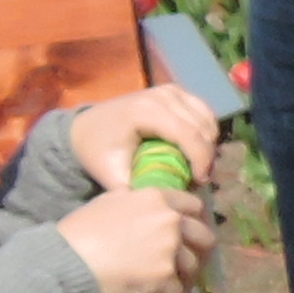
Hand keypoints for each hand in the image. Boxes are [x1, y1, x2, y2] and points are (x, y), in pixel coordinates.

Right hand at [56, 186, 214, 292]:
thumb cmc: (77, 233)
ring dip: (183, 286)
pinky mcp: (163, 275)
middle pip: (204, 237)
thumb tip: (143, 205)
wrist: (64, 262)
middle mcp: (169, 219)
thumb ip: (134, 202)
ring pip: (192, 269)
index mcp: (156, 198)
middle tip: (187, 269)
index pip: (193, 205)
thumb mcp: (108, 203)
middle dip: (198, 255)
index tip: (192, 237)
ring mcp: (169, 248)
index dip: (196, 222)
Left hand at [67, 85, 219, 192]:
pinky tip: (195, 149)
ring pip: (209, 119)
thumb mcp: (111, 173)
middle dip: (207, 155)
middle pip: (203, 127)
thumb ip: (138, 188)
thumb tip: (167, 202)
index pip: (188, 133)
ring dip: (209, 145)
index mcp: (145, 110)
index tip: (201, 182)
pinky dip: (207, 132)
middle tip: (199, 179)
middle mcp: (162, 94)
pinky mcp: (176, 91)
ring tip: (196, 165)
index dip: (201, 159)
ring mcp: (171, 90)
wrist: (84, 127)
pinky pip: (205, 112)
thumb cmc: (97, 151)